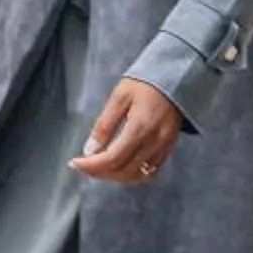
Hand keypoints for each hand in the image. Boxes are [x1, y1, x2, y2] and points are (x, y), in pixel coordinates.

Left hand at [69, 76, 183, 184]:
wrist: (176, 76)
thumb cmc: (145, 83)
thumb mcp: (119, 96)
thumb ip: (104, 125)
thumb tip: (89, 150)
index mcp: (139, 127)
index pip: (112, 158)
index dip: (91, 166)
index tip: (75, 162)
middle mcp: (153, 141)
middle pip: (123, 170)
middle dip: (99, 172)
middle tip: (84, 165)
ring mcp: (163, 147)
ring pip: (136, 176)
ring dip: (115, 176)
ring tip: (99, 168)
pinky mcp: (169, 148)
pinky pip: (150, 172)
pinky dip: (132, 174)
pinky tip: (120, 167)